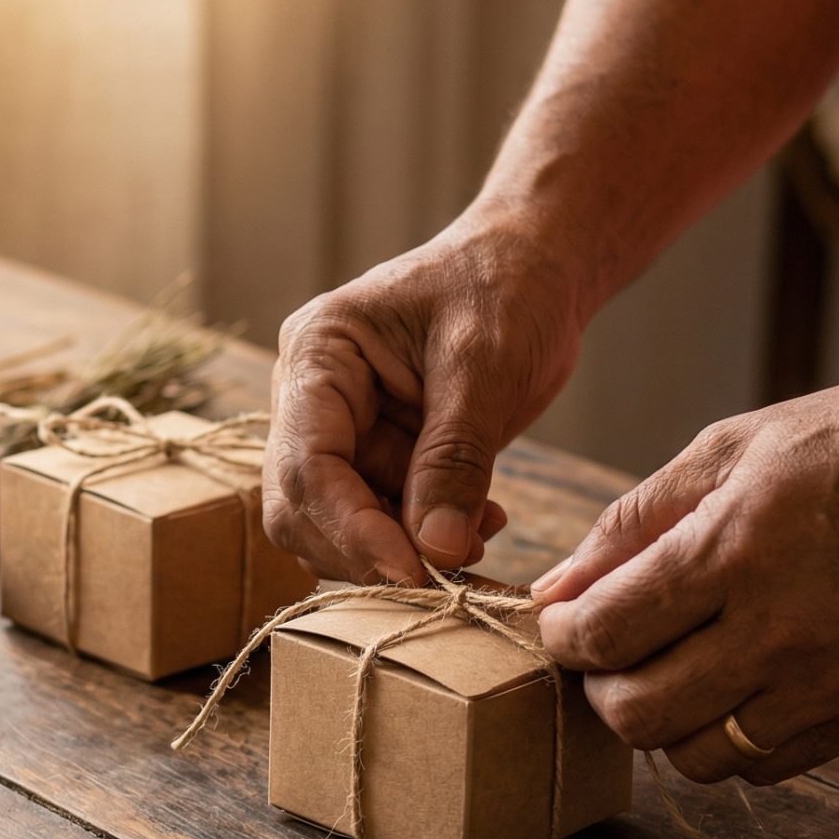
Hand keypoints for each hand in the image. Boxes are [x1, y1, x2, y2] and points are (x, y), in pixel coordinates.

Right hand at [264, 219, 587, 583]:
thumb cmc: (506, 287)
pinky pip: (382, 520)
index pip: (306, 461)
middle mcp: (311, 398)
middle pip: (302, 506)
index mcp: (317, 353)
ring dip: (401, 548)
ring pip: (336, 525)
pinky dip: (425, 538)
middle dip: (368, 547)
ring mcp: (341, 431)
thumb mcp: (484, 366)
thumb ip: (455, 460)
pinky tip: (480, 521)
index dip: (350, 527)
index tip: (412, 570)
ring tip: (477, 536)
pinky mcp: (378, 457)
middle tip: (446, 570)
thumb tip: (436, 552)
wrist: (537, 268)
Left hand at [532, 373, 838, 783]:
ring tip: (672, 671)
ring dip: (663, 725)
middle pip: (638, 714)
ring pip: (695, 758)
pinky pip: (763, 768)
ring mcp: (831, 680)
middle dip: (600, 689)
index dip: (561, 635)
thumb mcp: (735, 447)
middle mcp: (781, 627)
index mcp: (736, 546)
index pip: (606, 631)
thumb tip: (556, 588)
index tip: (560, 622)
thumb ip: (634, 520)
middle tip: (609, 654)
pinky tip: (733, 688)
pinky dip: (728, 742)